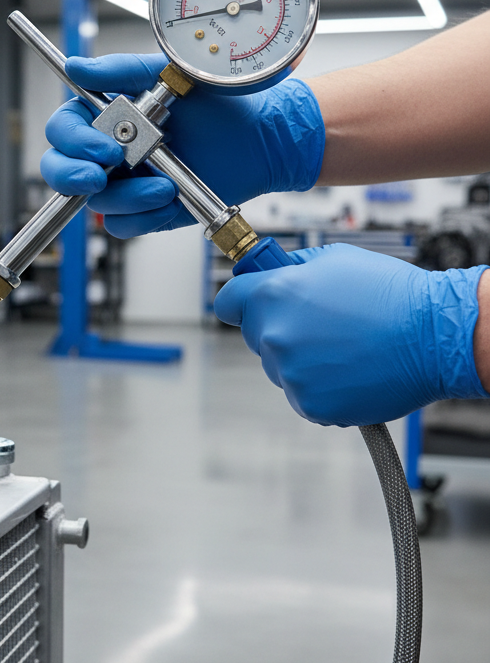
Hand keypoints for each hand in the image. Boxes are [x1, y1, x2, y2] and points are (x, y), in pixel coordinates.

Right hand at [40, 53, 324, 237]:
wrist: (259, 139)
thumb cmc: (218, 104)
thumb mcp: (166, 76)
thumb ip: (119, 71)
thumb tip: (77, 66)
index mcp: (105, 116)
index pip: (63, 130)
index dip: (73, 142)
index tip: (103, 149)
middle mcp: (108, 151)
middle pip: (60, 170)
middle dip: (73, 176)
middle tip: (101, 176)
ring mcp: (124, 182)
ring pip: (95, 202)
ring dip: (128, 195)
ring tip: (162, 184)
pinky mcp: (143, 209)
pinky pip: (122, 224)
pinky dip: (143, 213)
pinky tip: (168, 196)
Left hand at [214, 243, 488, 425]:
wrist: (435, 335)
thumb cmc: (391, 294)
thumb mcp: (333, 259)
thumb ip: (290, 267)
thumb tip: (267, 270)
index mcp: (273, 295)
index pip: (227, 302)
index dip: (239, 300)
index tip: (247, 302)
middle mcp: (274, 335)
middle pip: (254, 335)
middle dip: (278, 327)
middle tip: (320, 324)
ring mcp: (290, 373)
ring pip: (279, 367)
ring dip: (301, 359)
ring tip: (343, 346)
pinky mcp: (310, 404)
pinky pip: (302, 395)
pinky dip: (320, 386)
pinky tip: (349, 369)